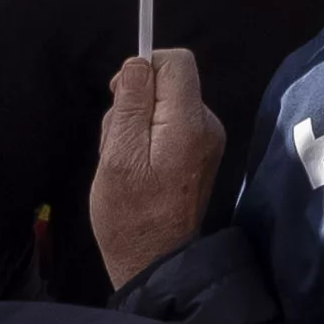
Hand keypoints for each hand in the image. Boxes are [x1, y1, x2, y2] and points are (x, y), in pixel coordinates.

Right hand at [90, 47, 227, 287]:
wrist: (153, 262)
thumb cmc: (130, 214)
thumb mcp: (118, 155)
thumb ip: (130, 104)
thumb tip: (139, 62)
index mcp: (189, 122)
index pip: (177, 62)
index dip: (144, 68)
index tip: (119, 95)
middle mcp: (206, 126)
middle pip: (168, 84)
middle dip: (134, 103)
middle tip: (116, 144)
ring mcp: (206, 141)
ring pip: (164, 106)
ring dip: (136, 124)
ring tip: (124, 162)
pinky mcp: (198, 155)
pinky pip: (169, 127)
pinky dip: (146, 139)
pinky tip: (135, 169)